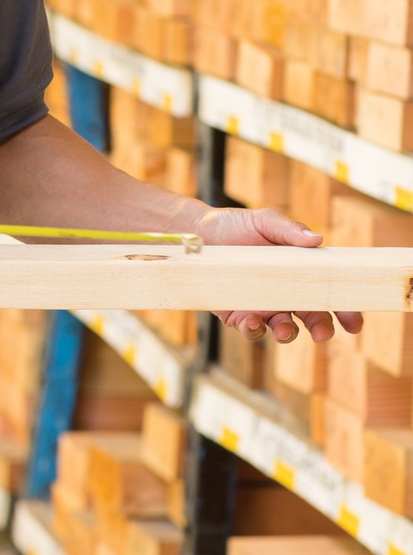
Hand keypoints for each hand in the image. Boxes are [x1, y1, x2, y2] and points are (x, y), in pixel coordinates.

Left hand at [196, 203, 362, 344]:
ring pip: (283, 328)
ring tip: (286, 329)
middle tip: (322, 333)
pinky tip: (252, 322)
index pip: (329, 294)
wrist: (198, 234)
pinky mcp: (237, 314)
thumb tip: (317, 239)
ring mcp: (262, 307)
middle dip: (321, 328)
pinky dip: (254, 329)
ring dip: (288, 333)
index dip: (345, 311)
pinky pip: (250, 329)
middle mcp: (285, 294)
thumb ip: (290, 230)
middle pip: (312, 318)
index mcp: (301, 274)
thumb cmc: (237, 226)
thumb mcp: (265, 221)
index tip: (355, 324)